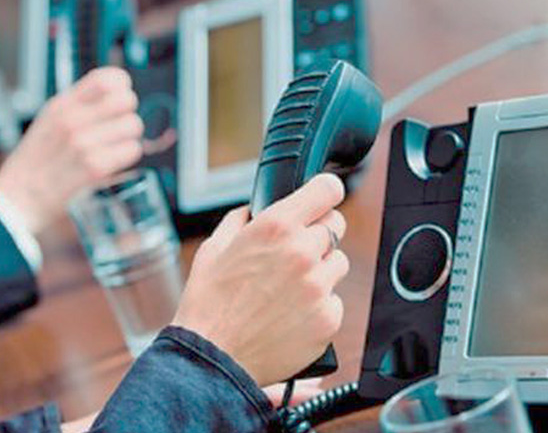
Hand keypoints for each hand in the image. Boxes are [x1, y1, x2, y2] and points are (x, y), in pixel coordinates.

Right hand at [0, 67, 143, 233]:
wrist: (18, 198)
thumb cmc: (37, 162)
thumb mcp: (49, 121)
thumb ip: (78, 105)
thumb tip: (114, 93)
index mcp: (62, 104)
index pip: (107, 79)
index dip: (122, 87)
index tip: (119, 98)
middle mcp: (72, 119)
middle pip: (127, 100)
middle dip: (127, 114)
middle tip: (118, 127)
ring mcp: (83, 143)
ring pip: (133, 125)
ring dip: (129, 137)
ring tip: (114, 147)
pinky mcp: (94, 167)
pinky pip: (132, 150)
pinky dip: (128, 156)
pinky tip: (114, 161)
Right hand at [173, 174, 348, 386]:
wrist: (214, 357)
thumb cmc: (209, 304)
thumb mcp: (215, 248)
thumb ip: (241, 220)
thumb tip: (254, 210)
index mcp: (276, 227)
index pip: (327, 190)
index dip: (325, 192)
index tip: (323, 198)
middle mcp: (302, 252)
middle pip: (336, 225)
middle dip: (318, 233)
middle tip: (296, 251)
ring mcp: (318, 286)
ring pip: (339, 262)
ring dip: (321, 269)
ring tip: (290, 287)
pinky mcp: (328, 317)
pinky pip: (335, 299)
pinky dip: (319, 304)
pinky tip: (292, 313)